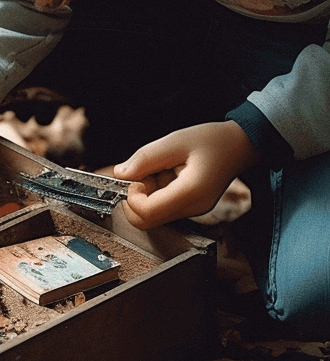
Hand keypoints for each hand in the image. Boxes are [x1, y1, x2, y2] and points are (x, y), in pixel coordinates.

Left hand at [113, 120, 259, 229]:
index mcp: (191, 193)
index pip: (146, 213)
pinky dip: (156, 191)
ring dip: (147, 192)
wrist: (241, 144)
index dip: (131, 196)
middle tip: (144, 172)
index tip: (135, 177)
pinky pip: (163, 206)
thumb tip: (119, 174)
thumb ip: (145, 159)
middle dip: (135, 198)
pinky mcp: (191, 206)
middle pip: (146, 220)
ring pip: (153, 214)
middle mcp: (192, 208)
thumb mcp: (175, 141)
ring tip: (162, 167)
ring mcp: (193, 210)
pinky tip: (167, 171)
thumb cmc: (213, 140)